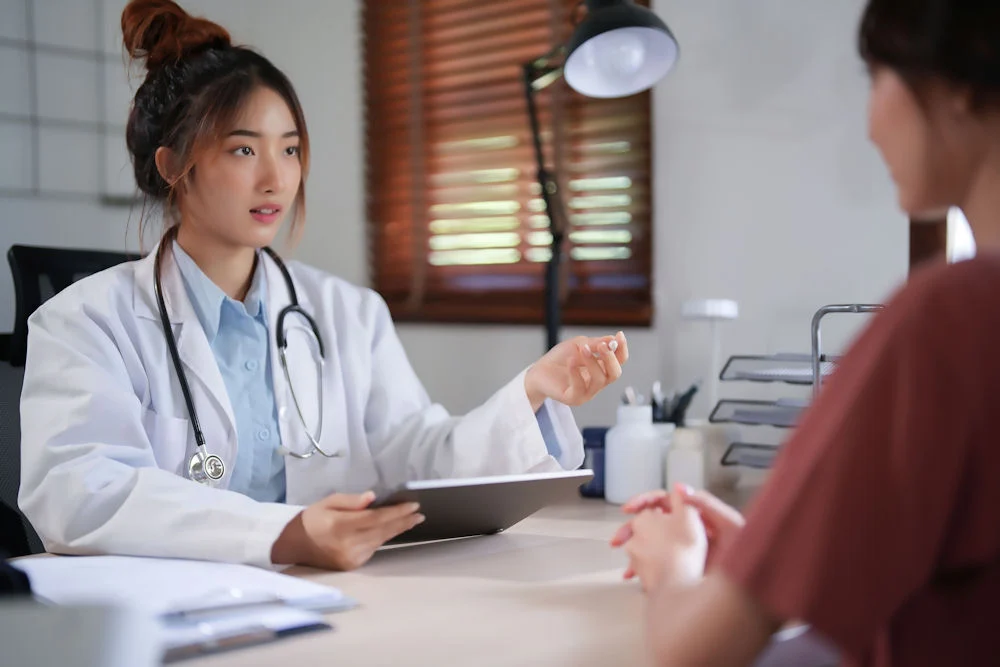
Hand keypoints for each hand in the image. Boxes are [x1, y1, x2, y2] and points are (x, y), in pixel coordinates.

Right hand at [271, 492, 423, 569]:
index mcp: (340, 526)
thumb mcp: (329, 502)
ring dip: (397, 529)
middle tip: (419, 513)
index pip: (376, 519)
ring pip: (381, 541)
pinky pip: (374, 548)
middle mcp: (347, 544)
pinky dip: (384, 538)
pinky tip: (393, 529)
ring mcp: (351, 558)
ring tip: (412, 519)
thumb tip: (373, 498)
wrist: (294, 544)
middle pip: (383, 531)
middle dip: (403, 521)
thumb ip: (352, 501)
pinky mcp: (352, 565)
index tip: (413, 505)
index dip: (396, 512)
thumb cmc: (313, 518)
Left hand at [524, 331, 628, 410]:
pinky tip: (571, 361)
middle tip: (601, 345)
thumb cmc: (560, 358)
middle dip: (610, 358)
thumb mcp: (578, 345)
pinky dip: (576, 372)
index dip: (622, 349)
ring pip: (600, 380)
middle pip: (615, 373)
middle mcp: (598, 382)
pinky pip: (580, 387)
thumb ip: (595, 344)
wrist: (539, 370)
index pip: (619, 361)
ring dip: (592, 362)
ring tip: (582, 349)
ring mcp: (587, 392)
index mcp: (602, 368)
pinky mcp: (574, 399)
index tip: (619, 335)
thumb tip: (613, 340)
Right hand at [611, 486, 744, 573]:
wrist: (755, 587)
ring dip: (634, 553)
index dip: (644, 502)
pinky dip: (643, 571)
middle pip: (651, 523)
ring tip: (625, 567)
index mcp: (694, 515)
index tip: (630, 509)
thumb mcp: (731, 525)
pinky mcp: (681, 568)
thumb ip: (707, 505)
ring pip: (650, 545)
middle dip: (632, 530)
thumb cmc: (748, 553)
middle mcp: (686, 530)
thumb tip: (680, 486)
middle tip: (618, 540)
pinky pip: (656, 565)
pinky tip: (635, 579)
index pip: (663, 501)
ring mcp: (682, 549)